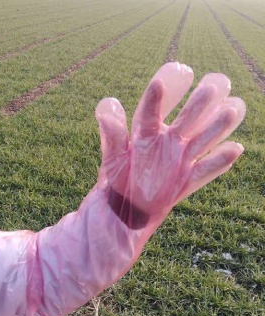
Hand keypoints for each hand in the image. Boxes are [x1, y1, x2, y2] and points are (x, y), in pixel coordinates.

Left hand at [95, 62, 244, 227]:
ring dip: (218, 125)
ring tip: (234, 107)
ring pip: (202, 139)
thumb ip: (112, 134)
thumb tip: (108, 104)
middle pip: (187, 118)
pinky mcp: (186, 181)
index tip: (168, 76)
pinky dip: (219, 162)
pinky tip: (235, 148)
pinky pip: (205, 170)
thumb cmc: (116, 182)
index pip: (152, 110)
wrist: (124, 211)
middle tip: (217, 82)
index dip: (160, 95)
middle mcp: (166, 142)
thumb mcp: (112, 157)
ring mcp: (178, 161)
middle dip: (201, 102)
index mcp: (145, 134)